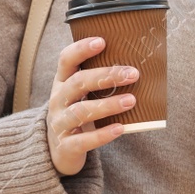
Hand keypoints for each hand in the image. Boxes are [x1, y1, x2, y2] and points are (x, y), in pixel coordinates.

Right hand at [46, 36, 135, 175]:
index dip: (81, 49)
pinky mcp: (66, 146)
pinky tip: (120, 128)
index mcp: (62, 83)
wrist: (58, 151)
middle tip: (133, 73)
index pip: (66, 60)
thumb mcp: (81, 95)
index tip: (102, 41)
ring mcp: (60, 123)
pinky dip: (102, 134)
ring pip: (81, 111)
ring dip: (108, 105)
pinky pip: (84, 140)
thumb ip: (99, 82)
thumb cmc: (77, 114)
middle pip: (77, 83)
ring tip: (131, 100)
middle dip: (105, 76)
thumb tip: (136, 67)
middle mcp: (58, 100)